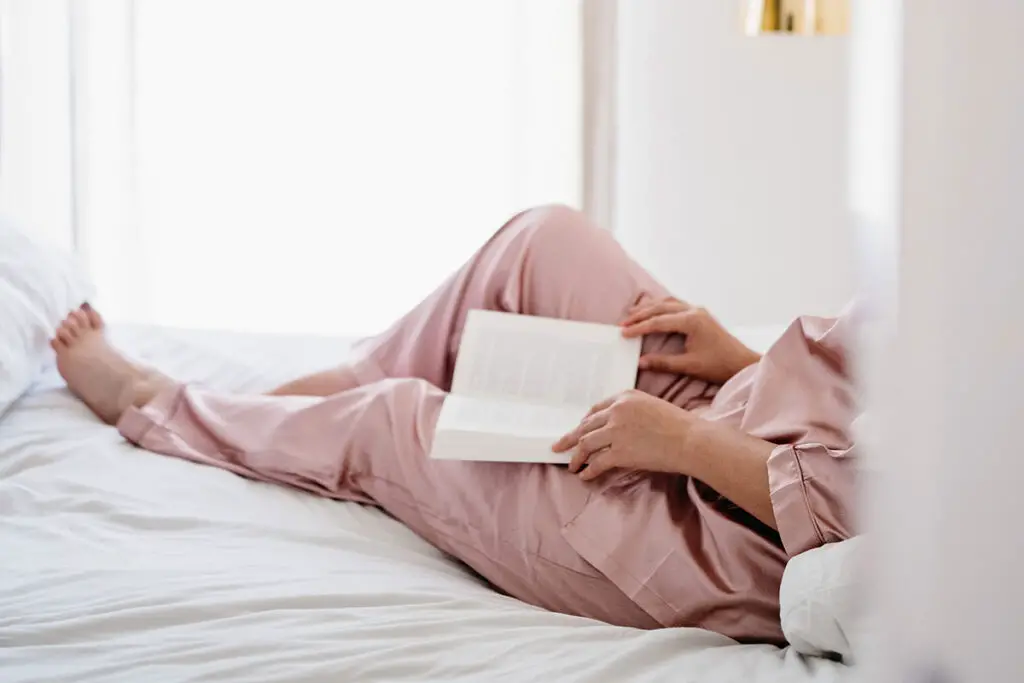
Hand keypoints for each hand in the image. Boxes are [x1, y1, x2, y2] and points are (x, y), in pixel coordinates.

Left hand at [551, 390, 694, 480]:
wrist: (691, 440)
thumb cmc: (679, 425)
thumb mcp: (651, 406)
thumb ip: (631, 412)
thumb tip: (615, 428)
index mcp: (625, 396)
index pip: (596, 410)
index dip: (584, 422)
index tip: (579, 430)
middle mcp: (616, 411)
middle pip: (585, 426)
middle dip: (570, 438)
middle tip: (559, 446)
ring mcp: (616, 432)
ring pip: (585, 444)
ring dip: (575, 457)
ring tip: (572, 466)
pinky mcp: (619, 452)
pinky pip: (596, 463)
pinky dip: (588, 471)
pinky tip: (585, 476)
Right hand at [620, 297, 760, 383]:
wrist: (743, 363)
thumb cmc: (719, 365)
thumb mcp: (689, 366)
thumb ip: (663, 363)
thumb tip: (640, 362)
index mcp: (692, 321)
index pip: (658, 321)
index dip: (639, 327)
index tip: (624, 333)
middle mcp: (694, 311)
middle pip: (661, 308)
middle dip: (640, 315)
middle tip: (623, 323)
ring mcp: (698, 311)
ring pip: (668, 303)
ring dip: (650, 308)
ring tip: (632, 313)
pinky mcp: (700, 315)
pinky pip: (676, 305)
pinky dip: (661, 307)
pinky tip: (653, 310)